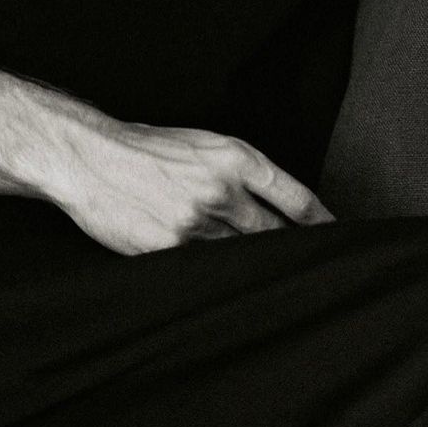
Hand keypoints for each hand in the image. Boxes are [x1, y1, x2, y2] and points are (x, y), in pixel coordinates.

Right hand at [46, 115, 334, 255]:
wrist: (91, 157)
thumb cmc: (144, 147)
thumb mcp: (200, 144)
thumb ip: (236, 172)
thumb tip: (268, 204)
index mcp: (236, 156)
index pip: (296, 197)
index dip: (321, 223)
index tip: (336, 238)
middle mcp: (224, 189)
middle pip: (275, 234)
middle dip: (290, 251)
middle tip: (306, 267)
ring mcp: (198, 222)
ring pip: (241, 256)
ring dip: (251, 266)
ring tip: (262, 278)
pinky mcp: (171, 250)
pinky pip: (205, 270)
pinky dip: (215, 276)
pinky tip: (218, 282)